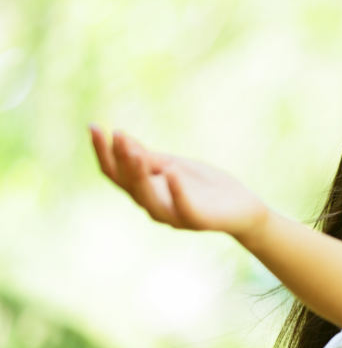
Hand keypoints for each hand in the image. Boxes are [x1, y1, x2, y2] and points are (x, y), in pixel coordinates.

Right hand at [89, 124, 268, 240]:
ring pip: (147, 198)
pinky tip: (171, 172)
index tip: (93, 126)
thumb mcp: (174, 165)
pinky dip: (176, 190)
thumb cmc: (205, 186)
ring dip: (139, 174)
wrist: (242, 208)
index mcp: (146, 192)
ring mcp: (174, 216)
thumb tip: (119, 137)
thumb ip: (149, 158)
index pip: (115, 173)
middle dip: (120, 159)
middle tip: (115, 134)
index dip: (102, 152)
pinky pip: (184, 207)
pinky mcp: (198, 221)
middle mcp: (154, 207)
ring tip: (135, 150)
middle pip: (127, 184)